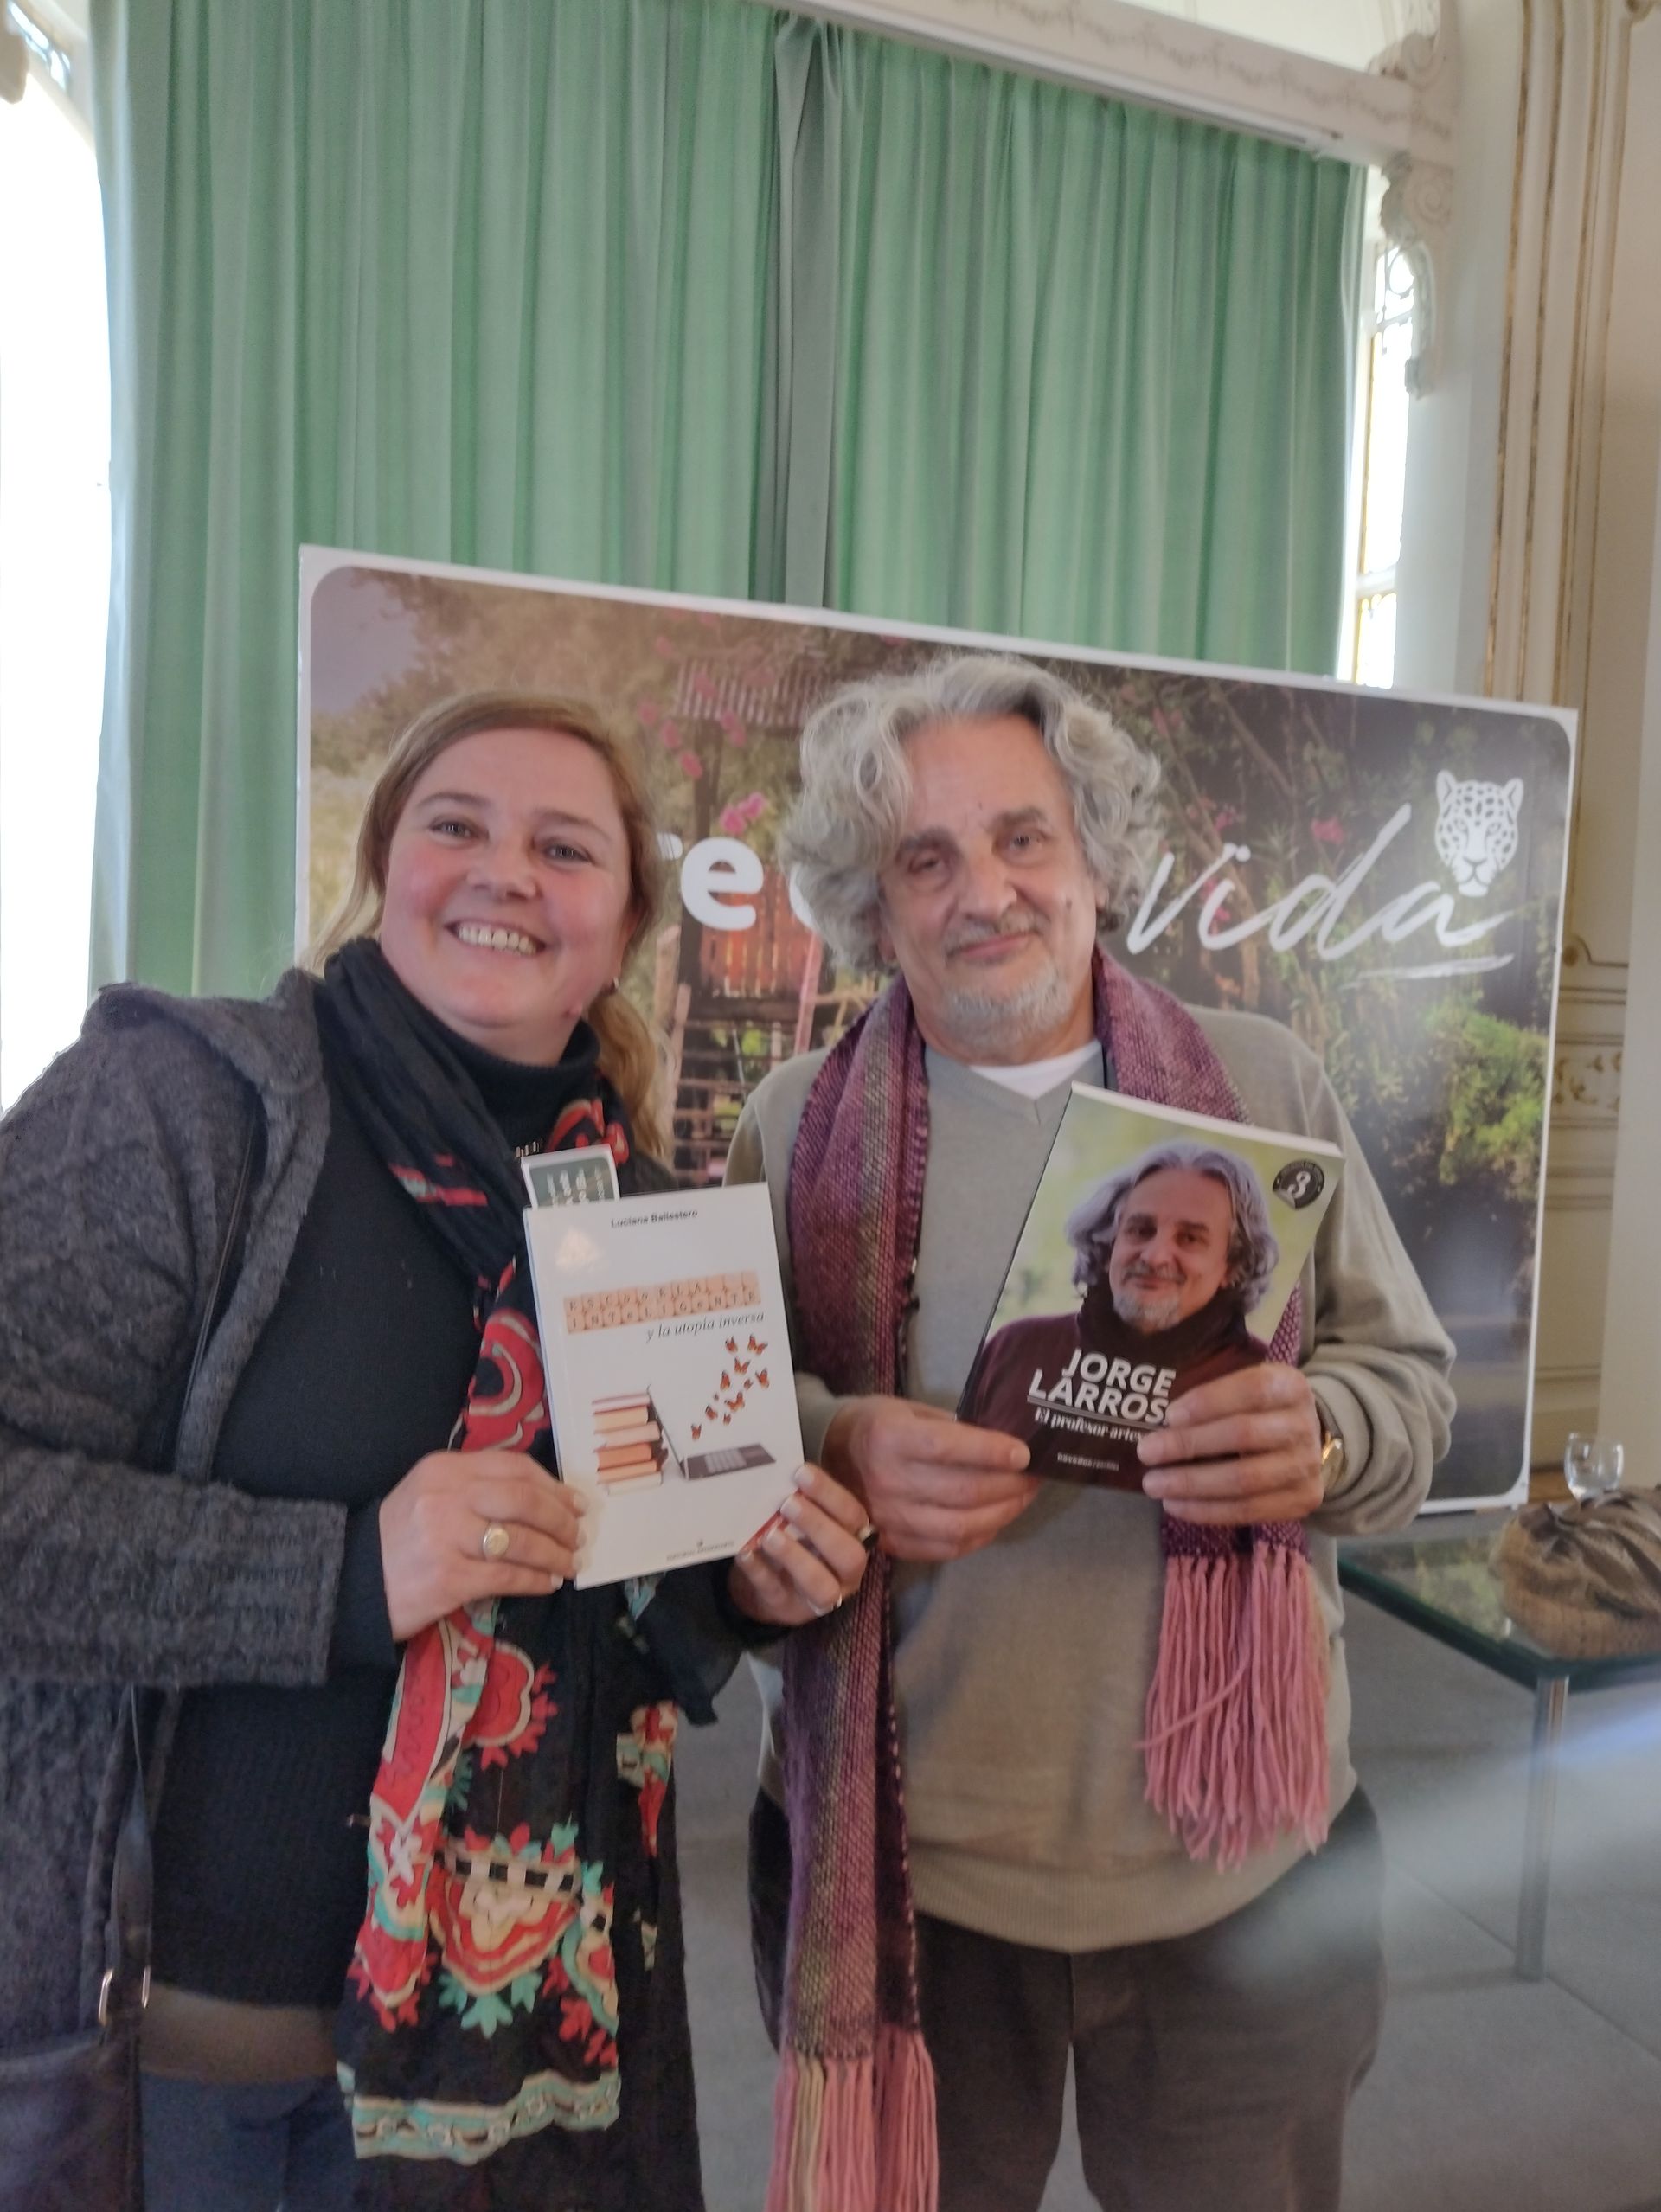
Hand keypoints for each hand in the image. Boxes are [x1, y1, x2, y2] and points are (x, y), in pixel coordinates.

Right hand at [379, 1448, 584, 1641]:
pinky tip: (548, 1583)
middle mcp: (446, 1496)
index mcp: (444, 1469)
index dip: (552, 1485)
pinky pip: (508, 1576)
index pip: (513, 1466)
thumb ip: (476, 1487)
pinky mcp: (449, 1578)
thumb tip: (544, 1497)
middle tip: (577, 1534)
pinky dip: (536, 1580)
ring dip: (555, 1553)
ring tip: (569, 1562)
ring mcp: (447, 1537)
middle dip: (560, 1518)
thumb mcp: (430, 1494)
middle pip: (524, 1500)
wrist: (352, 1582)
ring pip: (521, 1540)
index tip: (574, 1501)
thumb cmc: (399, 1538)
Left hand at [727, 1464, 874, 1625]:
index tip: (802, 1474)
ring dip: (796, 1556)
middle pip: (849, 1555)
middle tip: (789, 1504)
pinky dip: (759, 1571)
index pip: (853, 1516)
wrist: (769, 1585)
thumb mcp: (805, 1520)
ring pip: (821, 1585)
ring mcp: (818, 1597)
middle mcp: (845, 1572)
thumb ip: (804, 1500)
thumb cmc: (795, 1540)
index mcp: (854, 1540)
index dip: (830, 1495)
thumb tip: (782, 1468)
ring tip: (771, 1534)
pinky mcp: (787, 1609)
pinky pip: (775, 1592)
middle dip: (819, 1527)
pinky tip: (746, 1552)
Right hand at [821, 1396, 1035, 1563]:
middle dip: (1009, 1485)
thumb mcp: (909, 1410)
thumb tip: (1003, 1441)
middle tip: (1034, 1475)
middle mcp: (887, 1481)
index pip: (948, 1449)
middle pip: (962, 1492)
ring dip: (1002, 1513)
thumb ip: (952, 1427)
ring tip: (1023, 1497)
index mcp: (889, 1438)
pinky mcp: (892, 1543)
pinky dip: (980, 1536)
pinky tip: (996, 1519)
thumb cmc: (877, 1425)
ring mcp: (888, 1518)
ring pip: (959, 1526)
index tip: (1025, 1453)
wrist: (830, 1457)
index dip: (992, 1452)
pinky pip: (946, 1549)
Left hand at [1136, 1365, 1323, 1524]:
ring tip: (1154, 1484)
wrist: (1305, 1441)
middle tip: (1146, 1452)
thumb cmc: (1258, 1408)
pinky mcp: (1303, 1500)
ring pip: (1244, 1480)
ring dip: (1192, 1484)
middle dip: (1189, 1444)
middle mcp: (1304, 1425)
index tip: (1169, 1414)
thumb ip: (1212, 1387)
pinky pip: (1249, 1511)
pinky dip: (1207, 1511)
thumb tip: (1155, 1408)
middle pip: (1243, 1435)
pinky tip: (1176, 1505)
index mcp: (1290, 1386)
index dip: (1209, 1402)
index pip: (1251, 1390)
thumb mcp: (1246, 1384)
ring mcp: (1307, 1466)